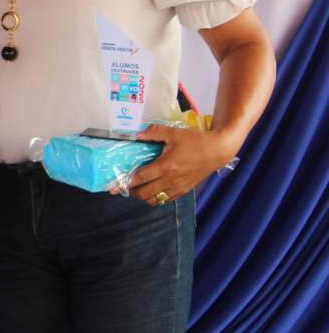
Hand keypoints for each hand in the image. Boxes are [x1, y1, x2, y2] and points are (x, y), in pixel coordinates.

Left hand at [120, 123, 237, 205]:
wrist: (217, 151)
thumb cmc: (195, 141)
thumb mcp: (173, 133)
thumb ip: (153, 132)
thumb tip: (137, 135)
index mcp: (165, 167)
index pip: (140, 178)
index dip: (125, 183)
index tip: (114, 186)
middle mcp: (170, 180)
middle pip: (144, 194)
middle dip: (131, 191)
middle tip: (125, 185)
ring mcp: (178, 187)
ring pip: (154, 200)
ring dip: (143, 196)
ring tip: (138, 188)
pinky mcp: (184, 190)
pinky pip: (165, 200)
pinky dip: (156, 198)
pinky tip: (153, 189)